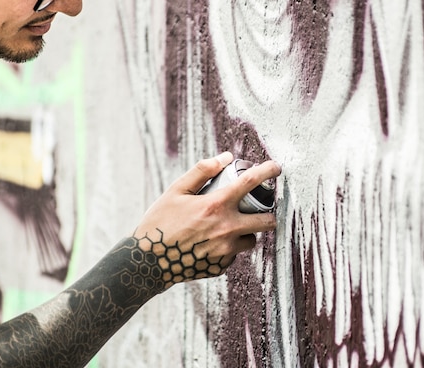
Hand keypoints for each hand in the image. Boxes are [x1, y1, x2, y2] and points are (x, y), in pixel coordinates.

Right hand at [133, 152, 280, 287]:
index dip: (267, 171)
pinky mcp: (221, 267)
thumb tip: (225, 158)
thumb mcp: (175, 191)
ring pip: (250, 239)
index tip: (276, 167)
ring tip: (227, 226)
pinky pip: (233, 253)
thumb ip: (201, 171)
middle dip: (270, 213)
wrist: (146, 262)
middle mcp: (226, 229)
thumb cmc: (158, 223)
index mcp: (215, 206)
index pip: (250, 183)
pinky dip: (227, 246)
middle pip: (266, 221)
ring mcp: (225, 251)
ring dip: (245, 231)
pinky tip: (209, 243)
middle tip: (262, 208)